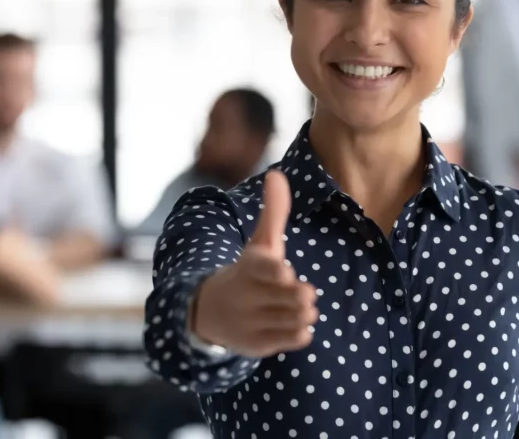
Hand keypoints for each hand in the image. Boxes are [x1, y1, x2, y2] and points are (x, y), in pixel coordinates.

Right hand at [191, 170, 318, 356]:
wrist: (211, 312)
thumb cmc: (248, 271)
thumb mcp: (259, 243)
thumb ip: (273, 212)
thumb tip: (277, 174)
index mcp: (247, 267)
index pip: (261, 268)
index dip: (275, 272)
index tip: (287, 274)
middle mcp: (245, 295)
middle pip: (282, 297)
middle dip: (298, 296)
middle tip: (307, 293)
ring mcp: (249, 322)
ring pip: (287, 319)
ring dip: (302, 314)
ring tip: (306, 308)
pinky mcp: (256, 344)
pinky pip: (285, 341)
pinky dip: (298, 334)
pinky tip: (300, 326)